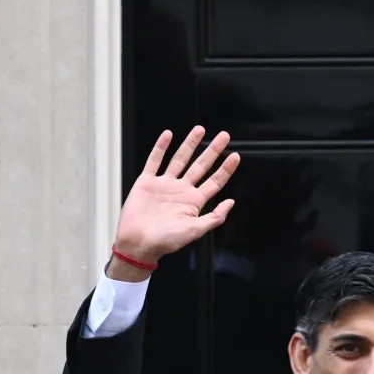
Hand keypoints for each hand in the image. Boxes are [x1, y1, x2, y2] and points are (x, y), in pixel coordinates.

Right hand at [108, 126, 241, 275]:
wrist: (138, 243)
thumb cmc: (165, 241)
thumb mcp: (195, 231)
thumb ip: (214, 217)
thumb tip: (231, 202)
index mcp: (194, 202)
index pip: (214, 181)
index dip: (225, 169)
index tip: (235, 156)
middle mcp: (181, 190)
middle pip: (201, 166)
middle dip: (213, 151)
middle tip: (224, 136)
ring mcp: (164, 184)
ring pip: (180, 159)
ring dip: (190, 144)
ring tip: (200, 130)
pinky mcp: (147, 182)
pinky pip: (154, 161)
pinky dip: (160, 147)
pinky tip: (168, 135)